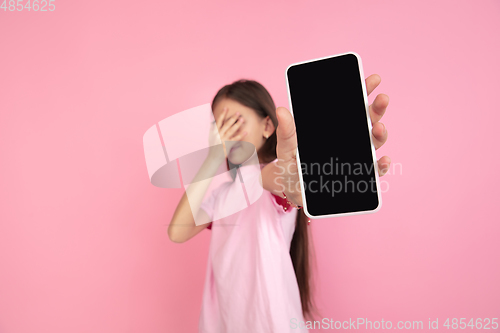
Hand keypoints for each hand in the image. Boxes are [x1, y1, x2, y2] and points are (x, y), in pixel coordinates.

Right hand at [207, 106, 247, 161]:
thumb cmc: (213, 147)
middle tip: (238, 112)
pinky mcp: (227, 145)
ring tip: (242, 119)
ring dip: (237, 124)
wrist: (213, 158)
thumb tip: (213, 121)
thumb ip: (212, 129)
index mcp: (214, 132)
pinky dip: (240, 135)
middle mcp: (218, 135)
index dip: (222, 114)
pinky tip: (246, 132)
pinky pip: (235, 139)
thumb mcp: (211, 137)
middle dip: (232, 118)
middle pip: (226, 125)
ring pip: (231, 131)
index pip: (218, 121)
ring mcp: (223, 140)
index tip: (226, 108)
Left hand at [275, 73, 390, 205]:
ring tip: (378, 128)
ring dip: (380, 134)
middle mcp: (348, 138)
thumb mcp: (286, 148)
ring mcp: (355, 156)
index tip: (373, 79)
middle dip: (377, 109)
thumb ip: (286, 132)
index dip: (363, 90)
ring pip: (374, 142)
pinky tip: (382, 161)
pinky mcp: (358, 176)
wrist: (293, 192)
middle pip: (368, 120)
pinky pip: (374, 171)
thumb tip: (281, 110)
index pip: (352, 104)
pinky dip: (381, 166)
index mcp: (334, 126)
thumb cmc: (291, 166)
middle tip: (381, 99)